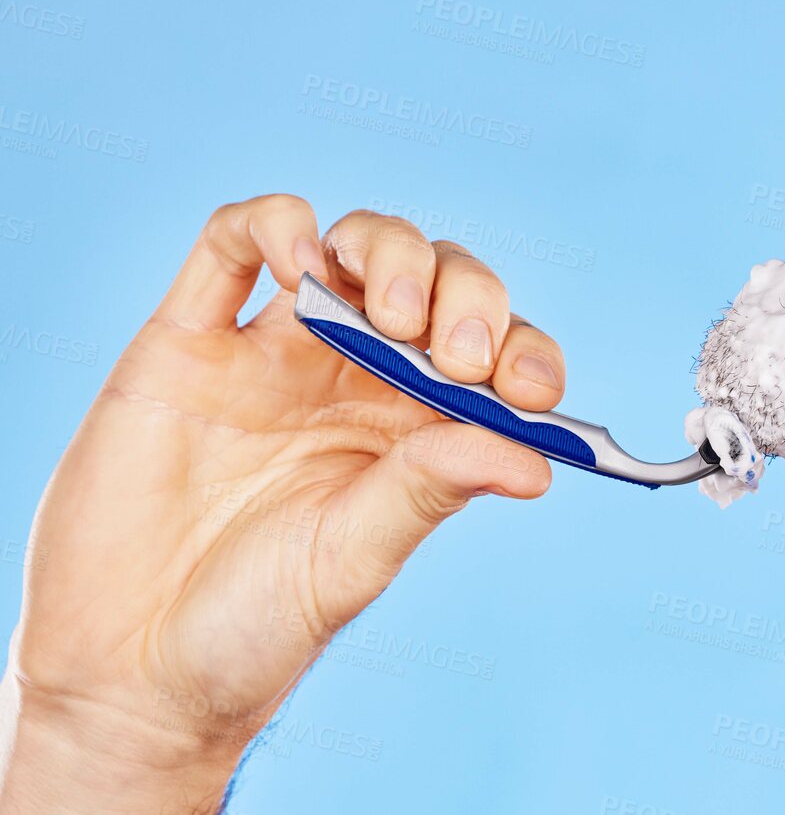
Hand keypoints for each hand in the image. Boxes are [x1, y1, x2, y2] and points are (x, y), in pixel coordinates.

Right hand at [0, 196, 564, 812]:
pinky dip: (275, 225)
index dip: (524, 351)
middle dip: (464, 295)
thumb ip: (434, 487)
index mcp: (416, 426)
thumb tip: (540, 461)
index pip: (495, 355)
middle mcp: (354, 377)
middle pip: (435, 283)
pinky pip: (231, 244)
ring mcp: (272, 352)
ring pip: (349, 248)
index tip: (531, 389)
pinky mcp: (186, 342)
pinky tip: (301, 263)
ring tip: (391, 314)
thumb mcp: (356, 558)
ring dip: (389, 253)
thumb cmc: (254, 627)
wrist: (132, 672)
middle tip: (455, 355)